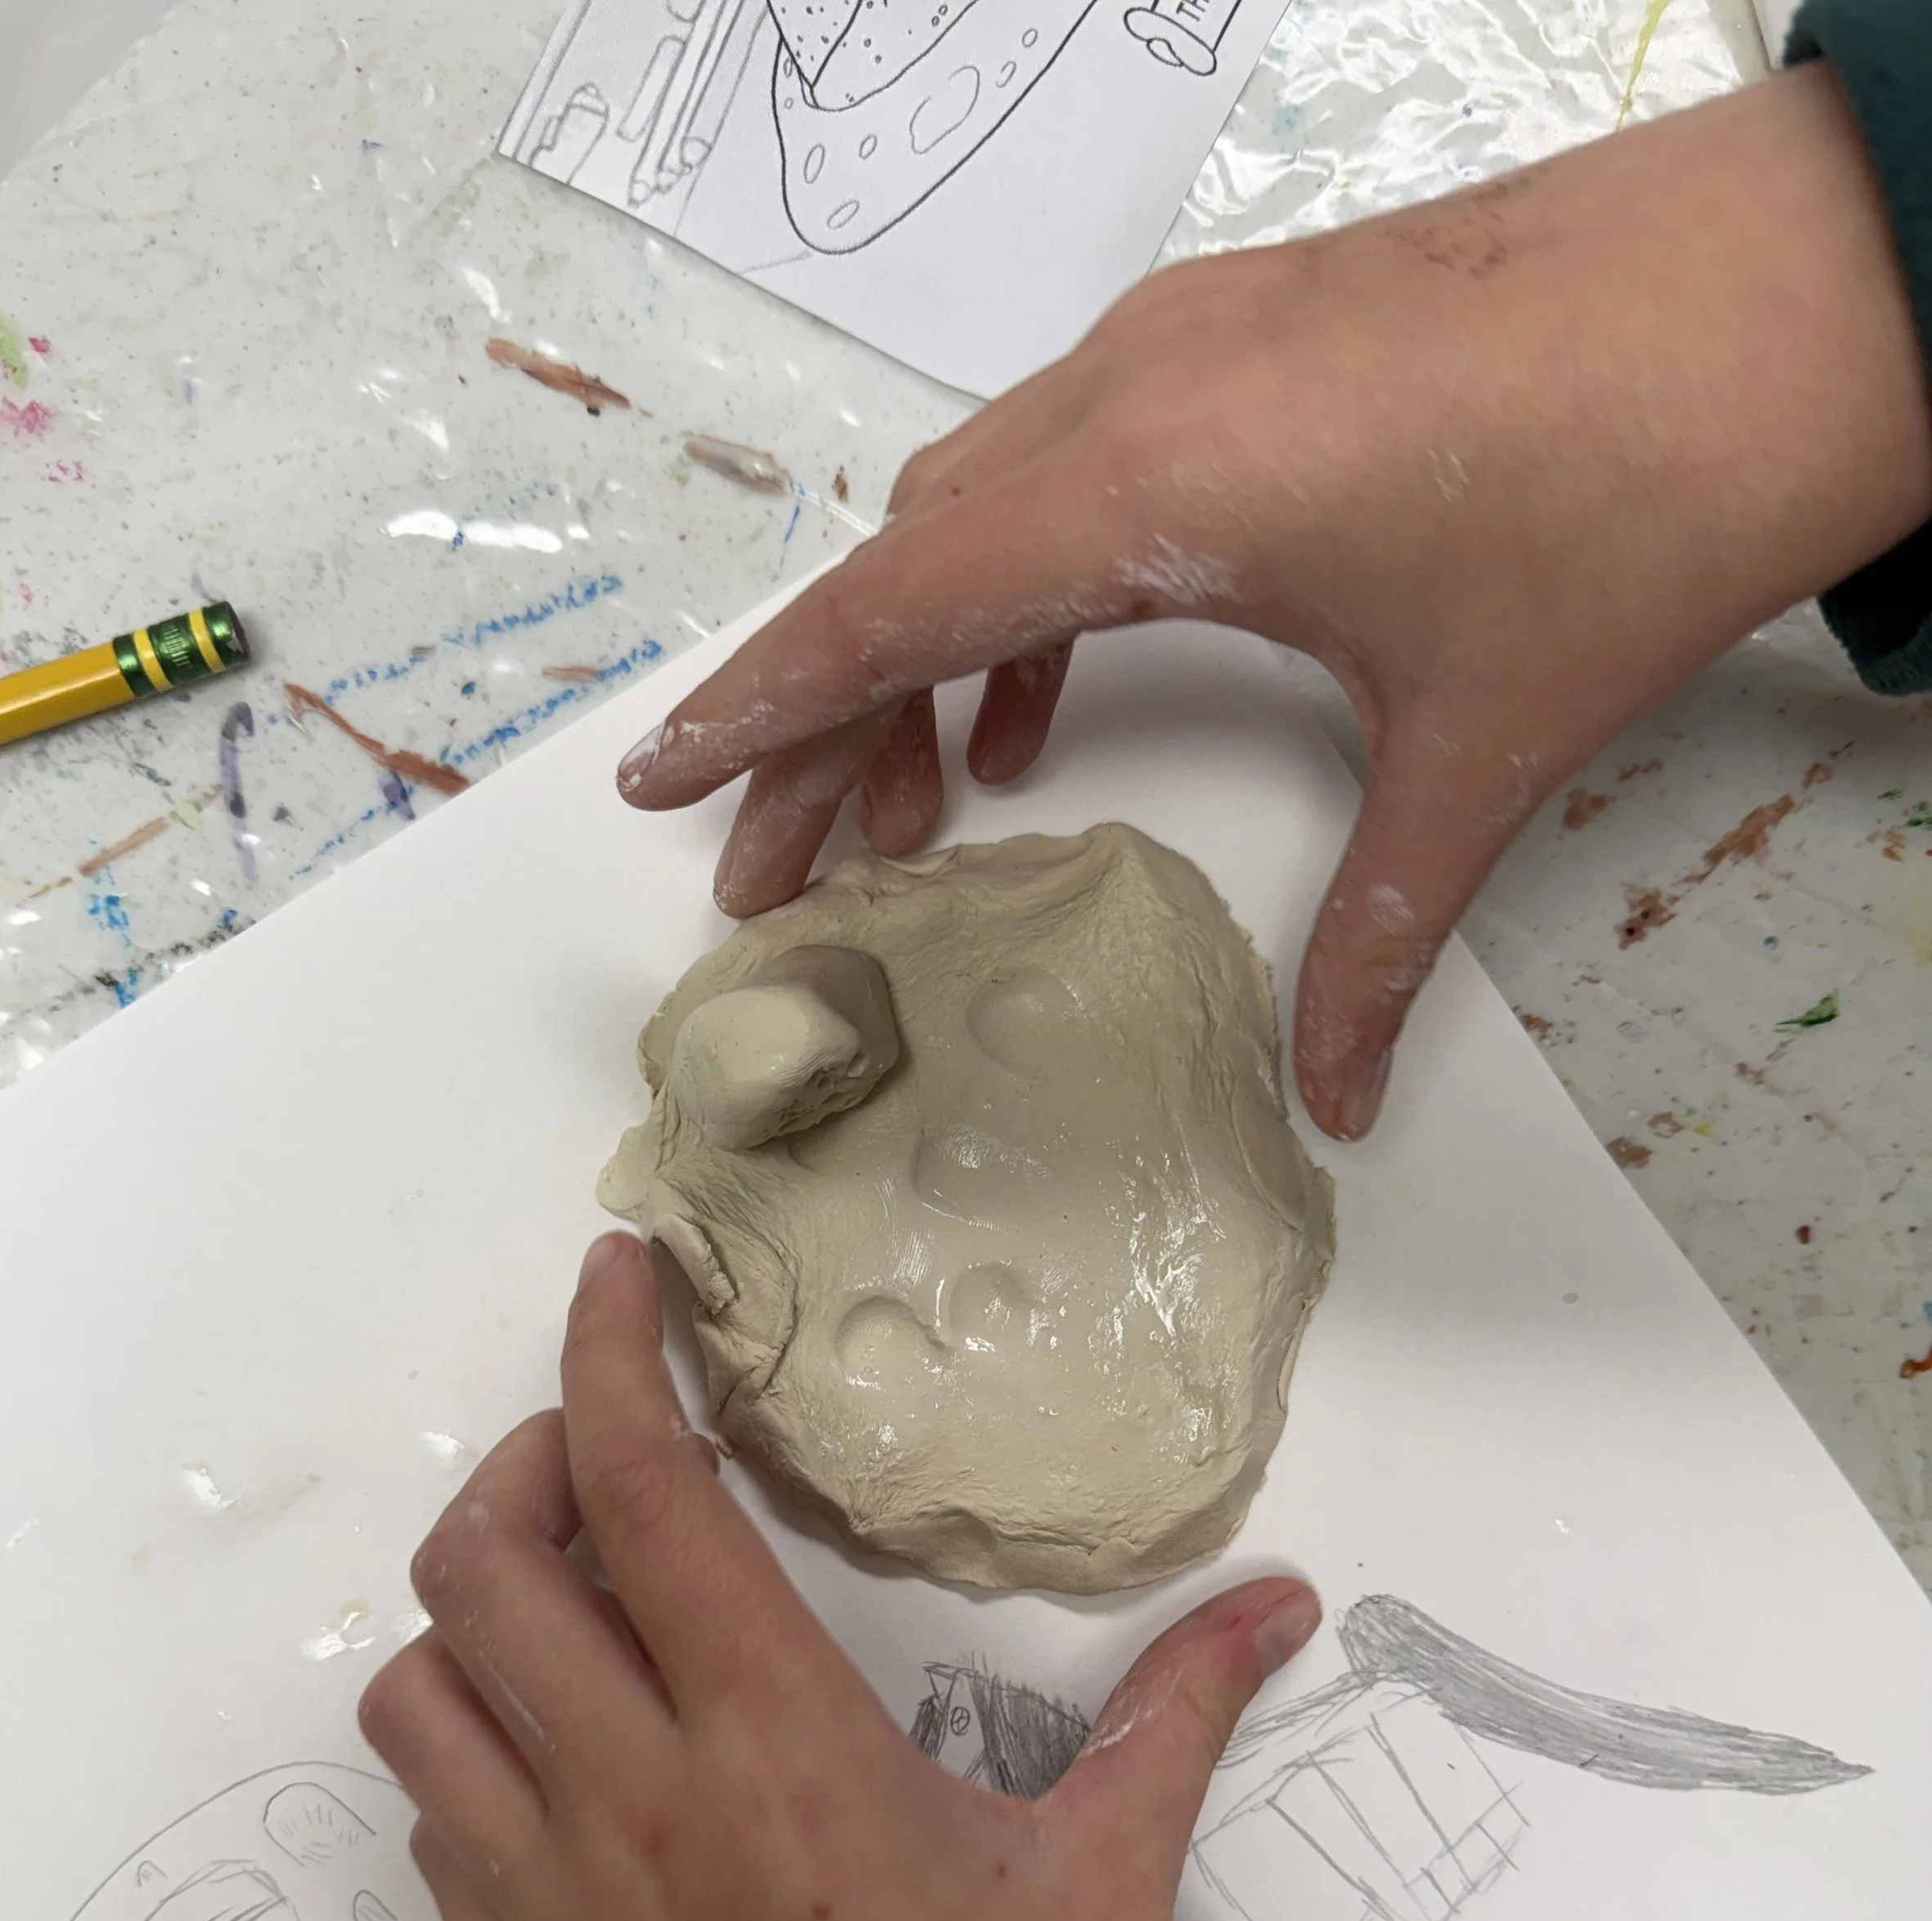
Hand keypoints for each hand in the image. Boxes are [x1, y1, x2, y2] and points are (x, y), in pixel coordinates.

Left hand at [358, 1235, 1319, 1920]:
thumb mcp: (1105, 1877)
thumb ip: (1177, 1713)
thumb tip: (1284, 1602)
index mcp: (771, 1741)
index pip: (640, 1490)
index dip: (608, 1354)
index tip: (618, 1277)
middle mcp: (630, 1802)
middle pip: (481, 1565)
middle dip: (522, 1469)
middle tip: (612, 1464)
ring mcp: (556, 1904)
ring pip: (420, 1696)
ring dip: (475, 1620)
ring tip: (573, 1609)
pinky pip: (436, 1829)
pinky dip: (469, 1755)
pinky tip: (562, 1760)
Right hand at [617, 65, 1930, 1139]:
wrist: (1803, 285)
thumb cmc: (1640, 485)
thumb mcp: (1480, 741)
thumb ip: (1379, 930)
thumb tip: (1341, 1092)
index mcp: (1153, 478)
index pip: (888, 605)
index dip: (759, 708)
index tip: (660, 783)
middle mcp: (1136, 385)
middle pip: (909, 566)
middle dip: (827, 724)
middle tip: (784, 872)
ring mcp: (1189, 342)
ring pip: (981, 506)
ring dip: (927, 654)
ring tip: (916, 808)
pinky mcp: (1247, 334)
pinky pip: (1070, 464)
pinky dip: (1027, 588)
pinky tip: (1049, 701)